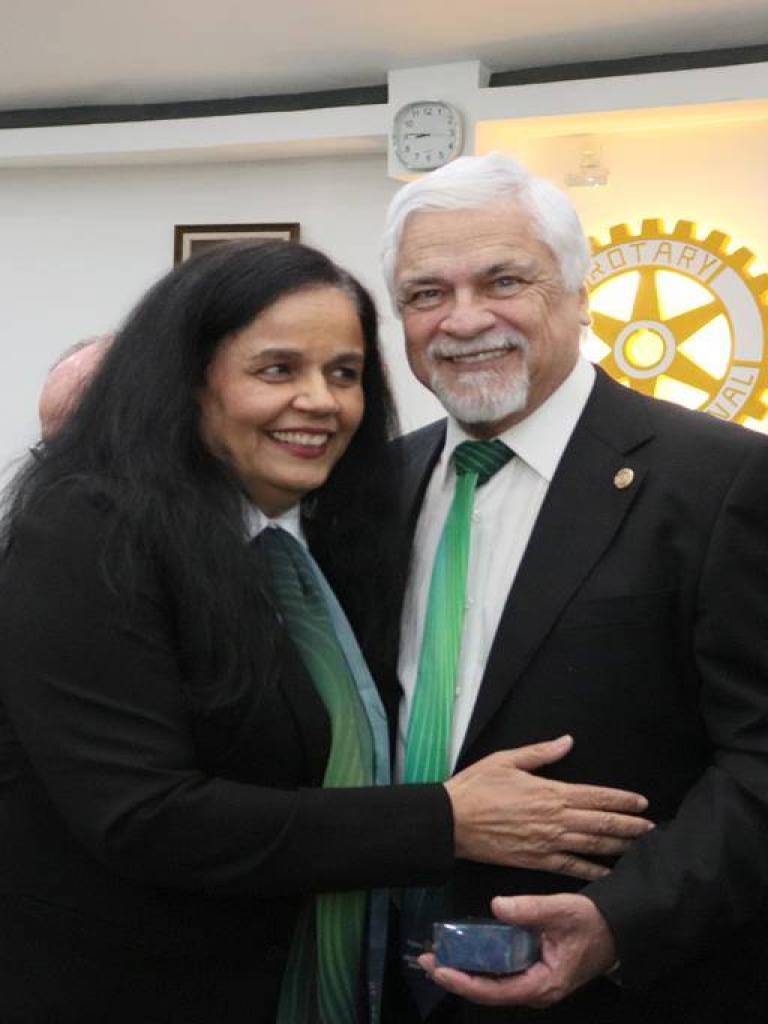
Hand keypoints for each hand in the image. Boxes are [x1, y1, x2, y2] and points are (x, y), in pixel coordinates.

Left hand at [419, 893, 615, 1007]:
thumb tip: (496, 906)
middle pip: (489, 991)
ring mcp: (532, 981)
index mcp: (543, 984)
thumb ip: (529, 910)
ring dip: (464, 971)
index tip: (441, 969)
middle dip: (456, 978)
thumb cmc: (591, 922)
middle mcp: (535, 990)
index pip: (496, 991)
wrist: (615, 929)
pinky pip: (500, 973)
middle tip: (427, 961)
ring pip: (492, 983)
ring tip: (436, 957)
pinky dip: (479, 963)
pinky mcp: (531, 970)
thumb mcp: (561, 911)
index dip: (466, 982)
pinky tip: (463, 950)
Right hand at [444, 735, 651, 879]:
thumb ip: (541, 753)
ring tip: (640, 847)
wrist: (452, 822)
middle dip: (629, 825)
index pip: (595, 796)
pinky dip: (593, 871)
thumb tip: (567, 742)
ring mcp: (547, 843)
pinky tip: (609, 874)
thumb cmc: (477, 787)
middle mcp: (554, 819)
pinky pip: (572, 868)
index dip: (621, 799)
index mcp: (550, 792)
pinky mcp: (536, 861)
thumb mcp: (506, 760)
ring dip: (618, 846)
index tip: (641, 802)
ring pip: (592, 845)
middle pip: (601, 823)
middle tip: (652, 828)